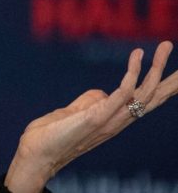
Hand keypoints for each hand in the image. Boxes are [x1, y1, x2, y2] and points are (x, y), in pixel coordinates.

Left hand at [4, 41, 177, 192]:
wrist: (36, 153)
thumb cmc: (52, 135)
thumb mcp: (76, 112)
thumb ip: (92, 101)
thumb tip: (103, 92)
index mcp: (115, 119)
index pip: (146, 101)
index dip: (162, 85)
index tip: (173, 69)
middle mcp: (119, 120)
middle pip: (154, 97)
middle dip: (170, 77)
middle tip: (172, 48)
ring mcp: (110, 120)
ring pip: (145, 92)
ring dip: (157, 66)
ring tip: (166, 46)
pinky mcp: (98, 117)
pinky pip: (123, 92)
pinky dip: (133, 72)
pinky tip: (138, 54)